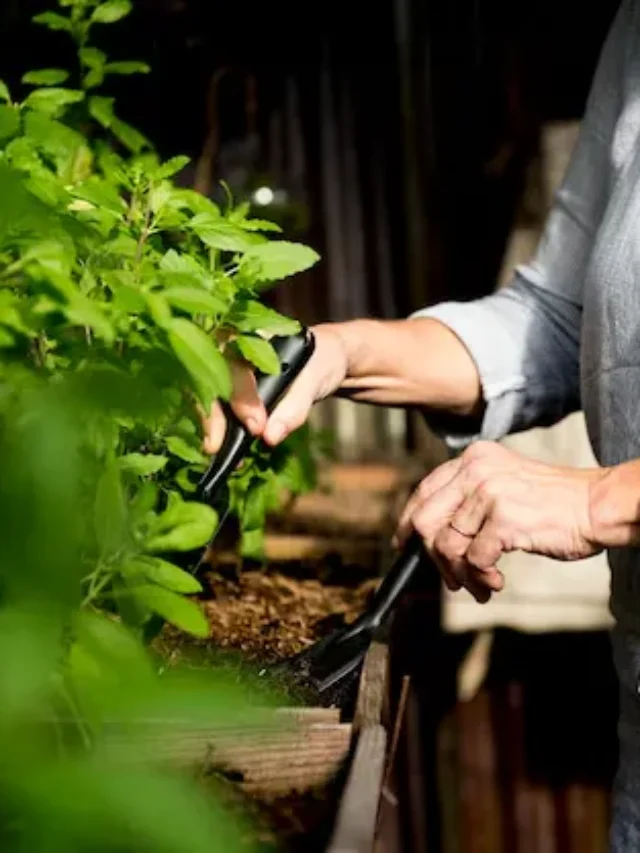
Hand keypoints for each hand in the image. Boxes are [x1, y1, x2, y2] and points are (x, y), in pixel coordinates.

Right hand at [201, 324, 348, 452]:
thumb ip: (293, 407)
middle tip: (215, 445)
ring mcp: (227, 365)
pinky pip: (217, 405)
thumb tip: (269, 437)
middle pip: (212, 380)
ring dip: (211, 424)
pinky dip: (219, 426)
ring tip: (217, 450)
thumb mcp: (314, 380)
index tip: (255, 427)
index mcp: (250, 334)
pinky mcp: (230, 385)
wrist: (325, 357)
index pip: (237, 367)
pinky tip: (225, 448)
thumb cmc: (319, 360)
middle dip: (212, 415)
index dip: (243, 398)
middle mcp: (232, 347)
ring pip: (209, 394)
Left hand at [394, 441, 606, 602]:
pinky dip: (480, 578)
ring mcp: (488, 494)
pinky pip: (473, 560)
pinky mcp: (503, 519)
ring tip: (479, 585)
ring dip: (460, 575)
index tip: (403, 544)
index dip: (407, 521)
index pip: (424, 490)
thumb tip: (433, 535)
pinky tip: (496, 582)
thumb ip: (469, 498)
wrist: (595, 505)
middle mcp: (475, 470)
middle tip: (450, 578)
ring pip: (446, 546)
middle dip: (432, 557)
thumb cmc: (554, 502)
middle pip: (425, 520)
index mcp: (473, 458)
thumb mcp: (504, 483)